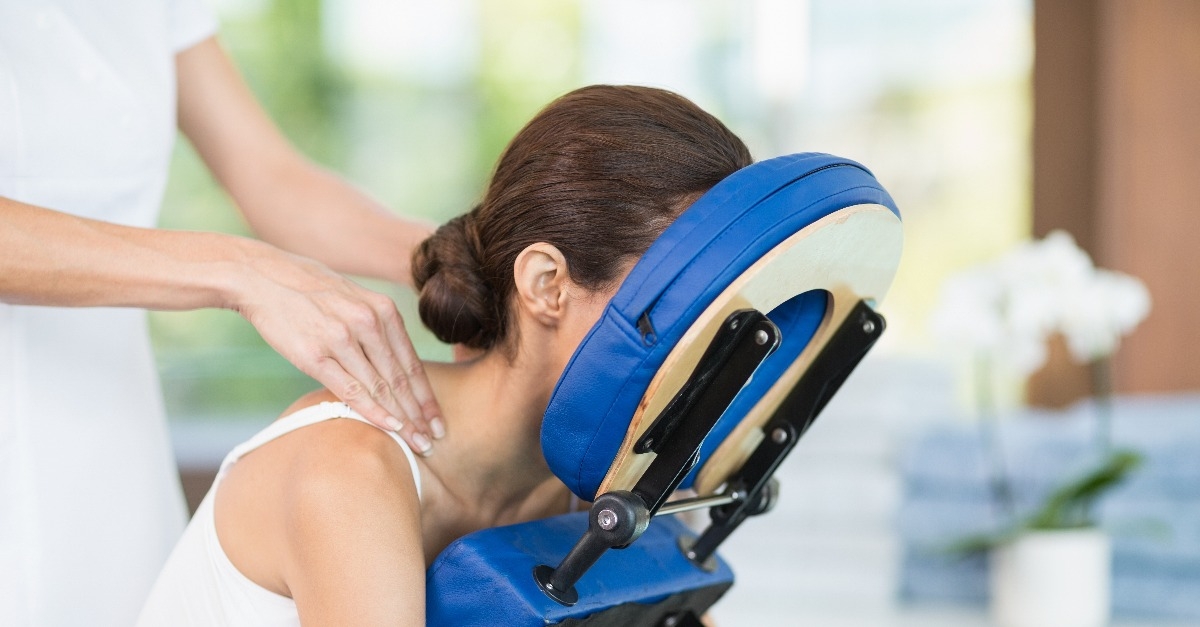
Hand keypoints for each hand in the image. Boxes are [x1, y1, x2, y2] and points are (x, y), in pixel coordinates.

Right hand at [231, 241, 443, 453]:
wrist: (264, 278)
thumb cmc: (312, 293)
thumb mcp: (355, 300)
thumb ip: (378, 329)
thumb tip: (395, 365)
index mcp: (383, 310)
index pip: (412, 363)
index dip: (427, 397)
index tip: (439, 422)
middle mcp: (368, 322)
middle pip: (401, 379)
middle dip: (419, 415)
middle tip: (433, 442)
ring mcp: (342, 338)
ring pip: (380, 387)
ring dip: (402, 420)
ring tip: (416, 444)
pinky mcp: (314, 354)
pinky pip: (351, 389)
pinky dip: (373, 411)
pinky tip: (390, 428)